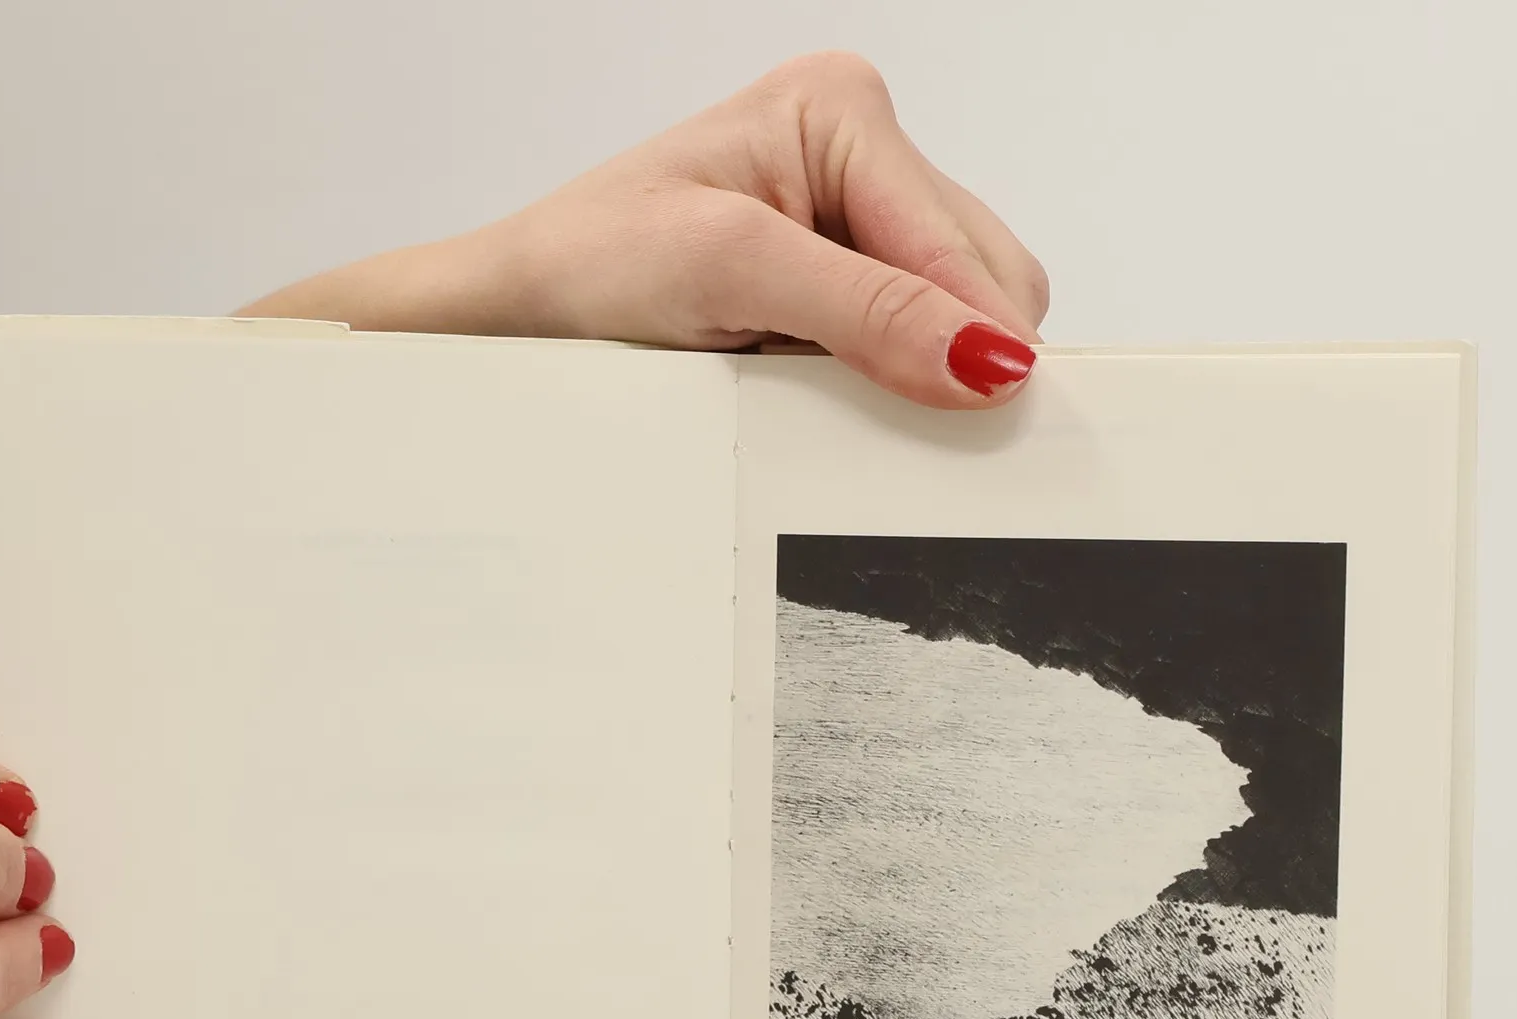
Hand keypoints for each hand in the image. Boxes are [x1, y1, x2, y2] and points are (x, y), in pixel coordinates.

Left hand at [243, 52, 1048, 409]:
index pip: (958, 240)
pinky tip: (815, 383)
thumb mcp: (732, 273)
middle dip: (945, 348)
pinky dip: (881, 380)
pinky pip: (907, 344)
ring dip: (911, 369)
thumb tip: (986, 356)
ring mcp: (850, 220)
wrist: (520, 313)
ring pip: (954, 317)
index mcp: (842, 109)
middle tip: (877, 405)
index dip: (980, 333)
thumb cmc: (591, 263)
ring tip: (817, 384)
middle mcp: (859, 153)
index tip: (996, 410)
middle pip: (977, 275)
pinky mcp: (835, 282)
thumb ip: (869, 310)